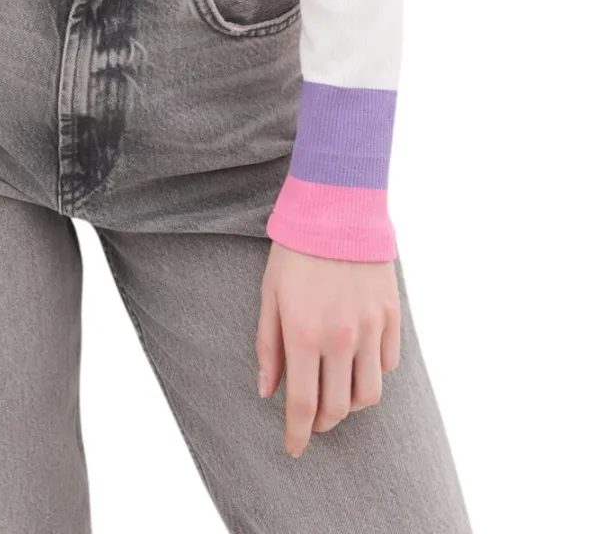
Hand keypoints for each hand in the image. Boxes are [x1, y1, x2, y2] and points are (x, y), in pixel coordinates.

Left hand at [255, 242, 400, 456]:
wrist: (338, 207)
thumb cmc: (295, 251)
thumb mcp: (270, 295)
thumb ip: (268, 346)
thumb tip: (266, 392)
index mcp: (303, 333)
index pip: (303, 404)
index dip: (298, 434)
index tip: (293, 449)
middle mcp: (340, 338)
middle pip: (338, 407)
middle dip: (323, 423)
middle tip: (312, 421)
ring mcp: (370, 328)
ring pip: (369, 395)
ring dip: (351, 405)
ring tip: (337, 395)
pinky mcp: (391, 316)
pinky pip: (388, 364)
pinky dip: (373, 373)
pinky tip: (358, 362)